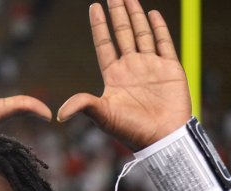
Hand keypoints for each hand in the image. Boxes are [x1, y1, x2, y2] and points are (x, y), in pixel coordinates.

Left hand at [58, 0, 191, 149]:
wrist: (163, 138)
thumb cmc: (132, 131)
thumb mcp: (104, 116)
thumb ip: (84, 106)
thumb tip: (59, 114)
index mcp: (115, 76)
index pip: (105, 44)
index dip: (99, 26)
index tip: (94, 7)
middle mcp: (132, 68)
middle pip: (123, 34)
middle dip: (118, 14)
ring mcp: (151, 66)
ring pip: (142, 34)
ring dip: (136, 16)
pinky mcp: (171, 69)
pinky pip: (164, 43)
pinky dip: (159, 28)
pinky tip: (152, 14)